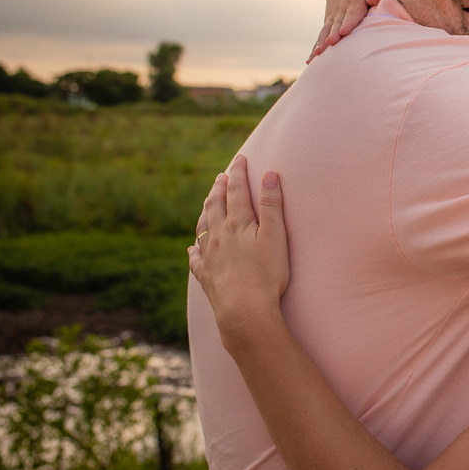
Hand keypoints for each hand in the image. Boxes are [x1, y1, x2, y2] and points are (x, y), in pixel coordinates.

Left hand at [189, 155, 289, 346]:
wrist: (244, 310)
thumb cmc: (266, 274)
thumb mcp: (275, 236)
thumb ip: (272, 205)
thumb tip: (270, 174)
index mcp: (238, 223)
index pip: (237, 190)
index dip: (238, 173)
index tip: (240, 158)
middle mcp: (219, 235)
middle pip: (216, 204)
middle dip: (219, 187)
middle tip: (222, 175)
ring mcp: (210, 256)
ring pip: (203, 226)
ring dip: (206, 210)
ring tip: (208, 202)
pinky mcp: (206, 276)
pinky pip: (196, 258)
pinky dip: (194, 249)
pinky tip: (193, 248)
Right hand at [308, 0, 372, 62]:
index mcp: (353, 6)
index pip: (351, 15)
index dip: (348, 23)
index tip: (344, 31)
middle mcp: (340, 13)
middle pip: (336, 25)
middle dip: (333, 34)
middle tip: (330, 43)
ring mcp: (332, 20)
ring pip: (326, 32)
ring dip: (321, 42)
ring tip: (317, 53)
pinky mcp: (327, 26)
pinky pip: (320, 38)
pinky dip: (315, 48)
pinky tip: (310, 61)